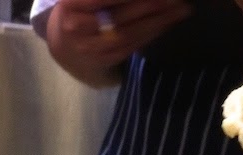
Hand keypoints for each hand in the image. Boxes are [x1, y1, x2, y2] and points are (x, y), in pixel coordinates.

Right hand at [46, 0, 192, 84]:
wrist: (62, 41)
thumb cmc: (79, 8)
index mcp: (71, 4)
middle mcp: (76, 28)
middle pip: (119, 16)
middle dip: (151, 5)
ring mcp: (88, 48)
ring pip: (127, 35)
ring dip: (157, 22)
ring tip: (180, 10)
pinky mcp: (101, 61)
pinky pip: (129, 48)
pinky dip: (149, 35)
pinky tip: (165, 24)